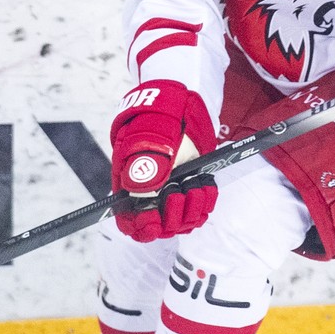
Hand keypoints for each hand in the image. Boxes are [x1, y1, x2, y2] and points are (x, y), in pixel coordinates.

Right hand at [109, 80, 217, 241]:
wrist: (181, 105)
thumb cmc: (157, 119)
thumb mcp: (147, 139)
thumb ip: (144, 166)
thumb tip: (139, 194)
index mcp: (129, 185)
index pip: (129, 222)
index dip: (141, 228)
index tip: (154, 222)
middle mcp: (150, 194)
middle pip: (159, 226)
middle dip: (171, 216)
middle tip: (177, 193)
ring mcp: (171, 192)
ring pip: (181, 222)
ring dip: (191, 208)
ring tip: (193, 185)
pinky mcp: (190, 188)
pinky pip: (199, 210)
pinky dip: (205, 201)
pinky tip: (204, 185)